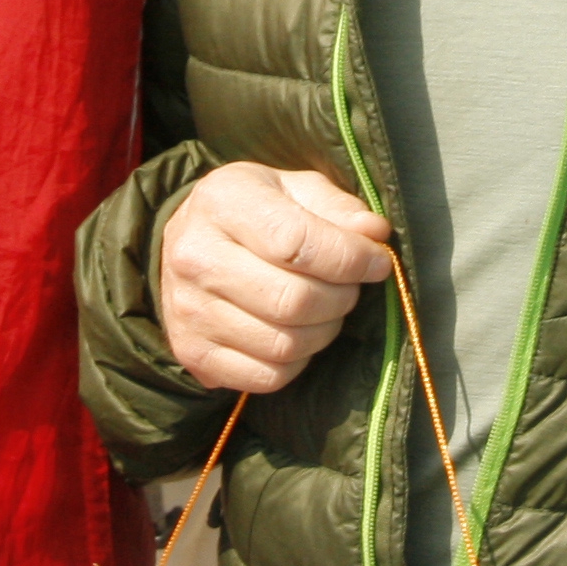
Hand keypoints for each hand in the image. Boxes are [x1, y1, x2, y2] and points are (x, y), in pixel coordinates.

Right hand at [159, 164, 393, 393]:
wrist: (190, 244)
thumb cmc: (254, 212)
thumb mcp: (294, 189)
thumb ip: (338, 208)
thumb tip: (374, 233)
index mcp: (222, 202)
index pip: (298, 243)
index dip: (351, 258)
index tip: (378, 262)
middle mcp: (195, 257)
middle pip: (294, 301)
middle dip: (341, 298)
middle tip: (350, 287)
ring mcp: (188, 311)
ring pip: (285, 345)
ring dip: (324, 331)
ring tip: (326, 310)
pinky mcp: (192, 353)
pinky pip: (267, 376)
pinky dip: (297, 362)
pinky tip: (297, 334)